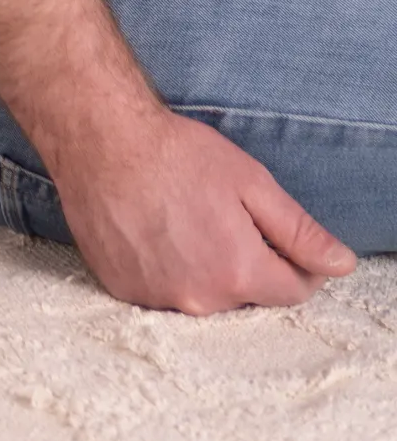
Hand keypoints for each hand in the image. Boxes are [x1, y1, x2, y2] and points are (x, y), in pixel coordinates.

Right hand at [51, 101, 355, 313]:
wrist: (98, 141)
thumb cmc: (174, 154)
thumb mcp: (250, 182)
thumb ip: (299, 231)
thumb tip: (341, 264)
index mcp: (239, 271)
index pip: (293, 291)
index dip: (295, 261)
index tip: (274, 231)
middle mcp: (199, 299)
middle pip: (246, 296)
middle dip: (245, 263)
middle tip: (220, 214)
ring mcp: (157, 299)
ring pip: (203, 296)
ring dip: (204, 268)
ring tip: (182, 220)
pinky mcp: (123, 291)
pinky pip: (163, 292)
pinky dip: (166, 270)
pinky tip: (154, 231)